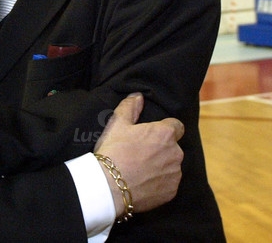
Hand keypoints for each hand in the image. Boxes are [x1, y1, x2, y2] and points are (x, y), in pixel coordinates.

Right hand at [94, 93, 183, 215]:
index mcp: (165, 133)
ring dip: (161, 166)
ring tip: (140, 169)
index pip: (176, 126)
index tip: (150, 135)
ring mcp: (175, 173)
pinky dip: (159, 182)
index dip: (164, 129)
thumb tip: (138, 96)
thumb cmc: (114, 151)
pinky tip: (142, 182)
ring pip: (171, 166)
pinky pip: (168, 183)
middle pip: (173, 147)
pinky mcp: (171, 191)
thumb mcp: (117, 124)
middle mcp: (176, 152)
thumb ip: (130, 107)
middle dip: (161, 148)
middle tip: (140, 153)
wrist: (110, 185)